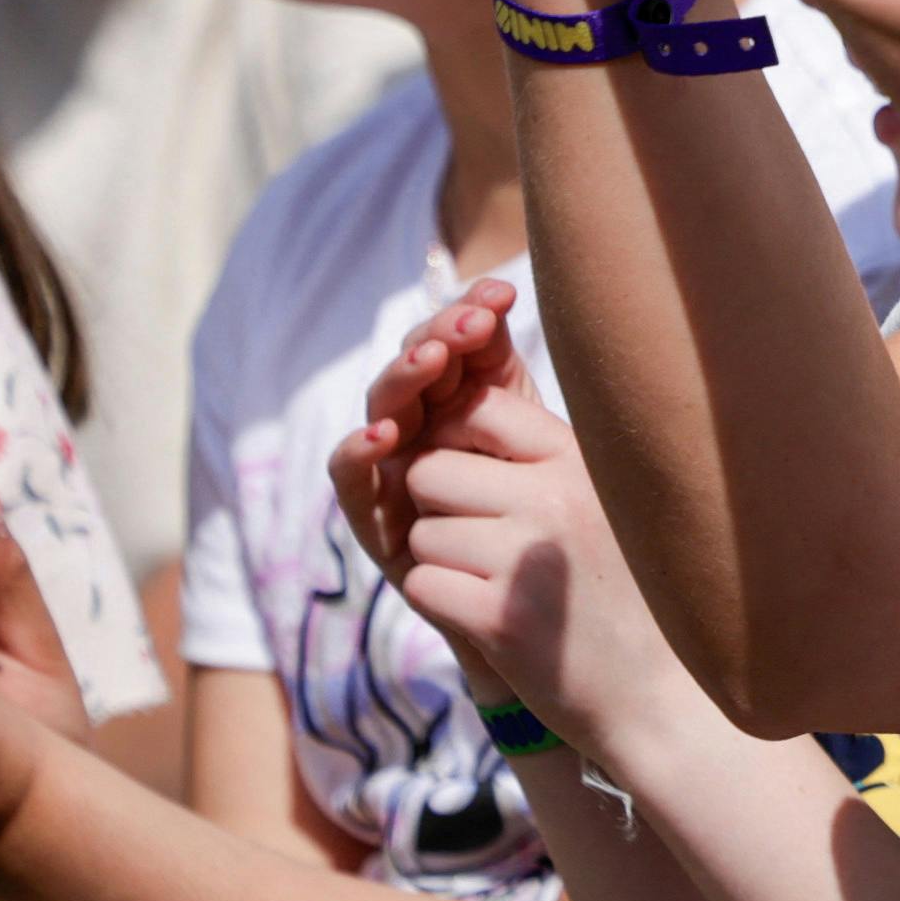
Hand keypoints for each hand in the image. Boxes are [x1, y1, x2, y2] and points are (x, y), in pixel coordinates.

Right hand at [328, 279, 527, 588]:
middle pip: (418, 364)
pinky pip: (353, 481)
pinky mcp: (374, 516)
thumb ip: (526, 391)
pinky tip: (380, 437)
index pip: (461, 340)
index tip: (502, 294)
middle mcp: (425, 423)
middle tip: (470, 323)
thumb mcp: (542, 447)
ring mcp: (394, 467)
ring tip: (429, 359)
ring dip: (403, 379)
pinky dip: (357, 453)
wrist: (535, 606)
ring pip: (384, 409)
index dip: (474, 310)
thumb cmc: (545, 519)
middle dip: (441, 334)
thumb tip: (517, 321)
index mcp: (468, 397)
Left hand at [346, 381, 684, 759]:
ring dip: (441, 562)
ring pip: (421, 533)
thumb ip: (542, 456)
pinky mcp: (500, 618)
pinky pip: (422, 585)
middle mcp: (555, 498)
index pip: (478, 409)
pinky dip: (442, 604)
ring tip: (497, 584)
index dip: (457, 444)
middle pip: (430, 470)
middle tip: (485, 543)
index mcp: (580, 460)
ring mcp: (528, 559)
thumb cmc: (619, 590)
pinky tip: (487, 616)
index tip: (478, 482)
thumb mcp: (601, 500)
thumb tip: (460, 409)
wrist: (653, 695)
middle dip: (440, 508)